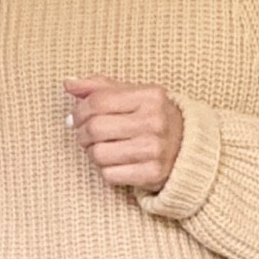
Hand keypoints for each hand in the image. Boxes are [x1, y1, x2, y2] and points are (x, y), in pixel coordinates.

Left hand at [66, 75, 183, 191]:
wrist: (189, 149)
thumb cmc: (153, 118)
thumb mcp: (134, 95)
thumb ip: (100, 87)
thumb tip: (68, 83)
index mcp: (150, 96)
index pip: (98, 101)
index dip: (79, 111)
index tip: (76, 118)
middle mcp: (155, 121)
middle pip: (95, 128)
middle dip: (82, 134)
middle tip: (85, 136)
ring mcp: (155, 149)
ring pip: (99, 154)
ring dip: (92, 153)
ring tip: (100, 149)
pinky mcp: (153, 174)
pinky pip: (110, 175)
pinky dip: (105, 171)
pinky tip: (114, 163)